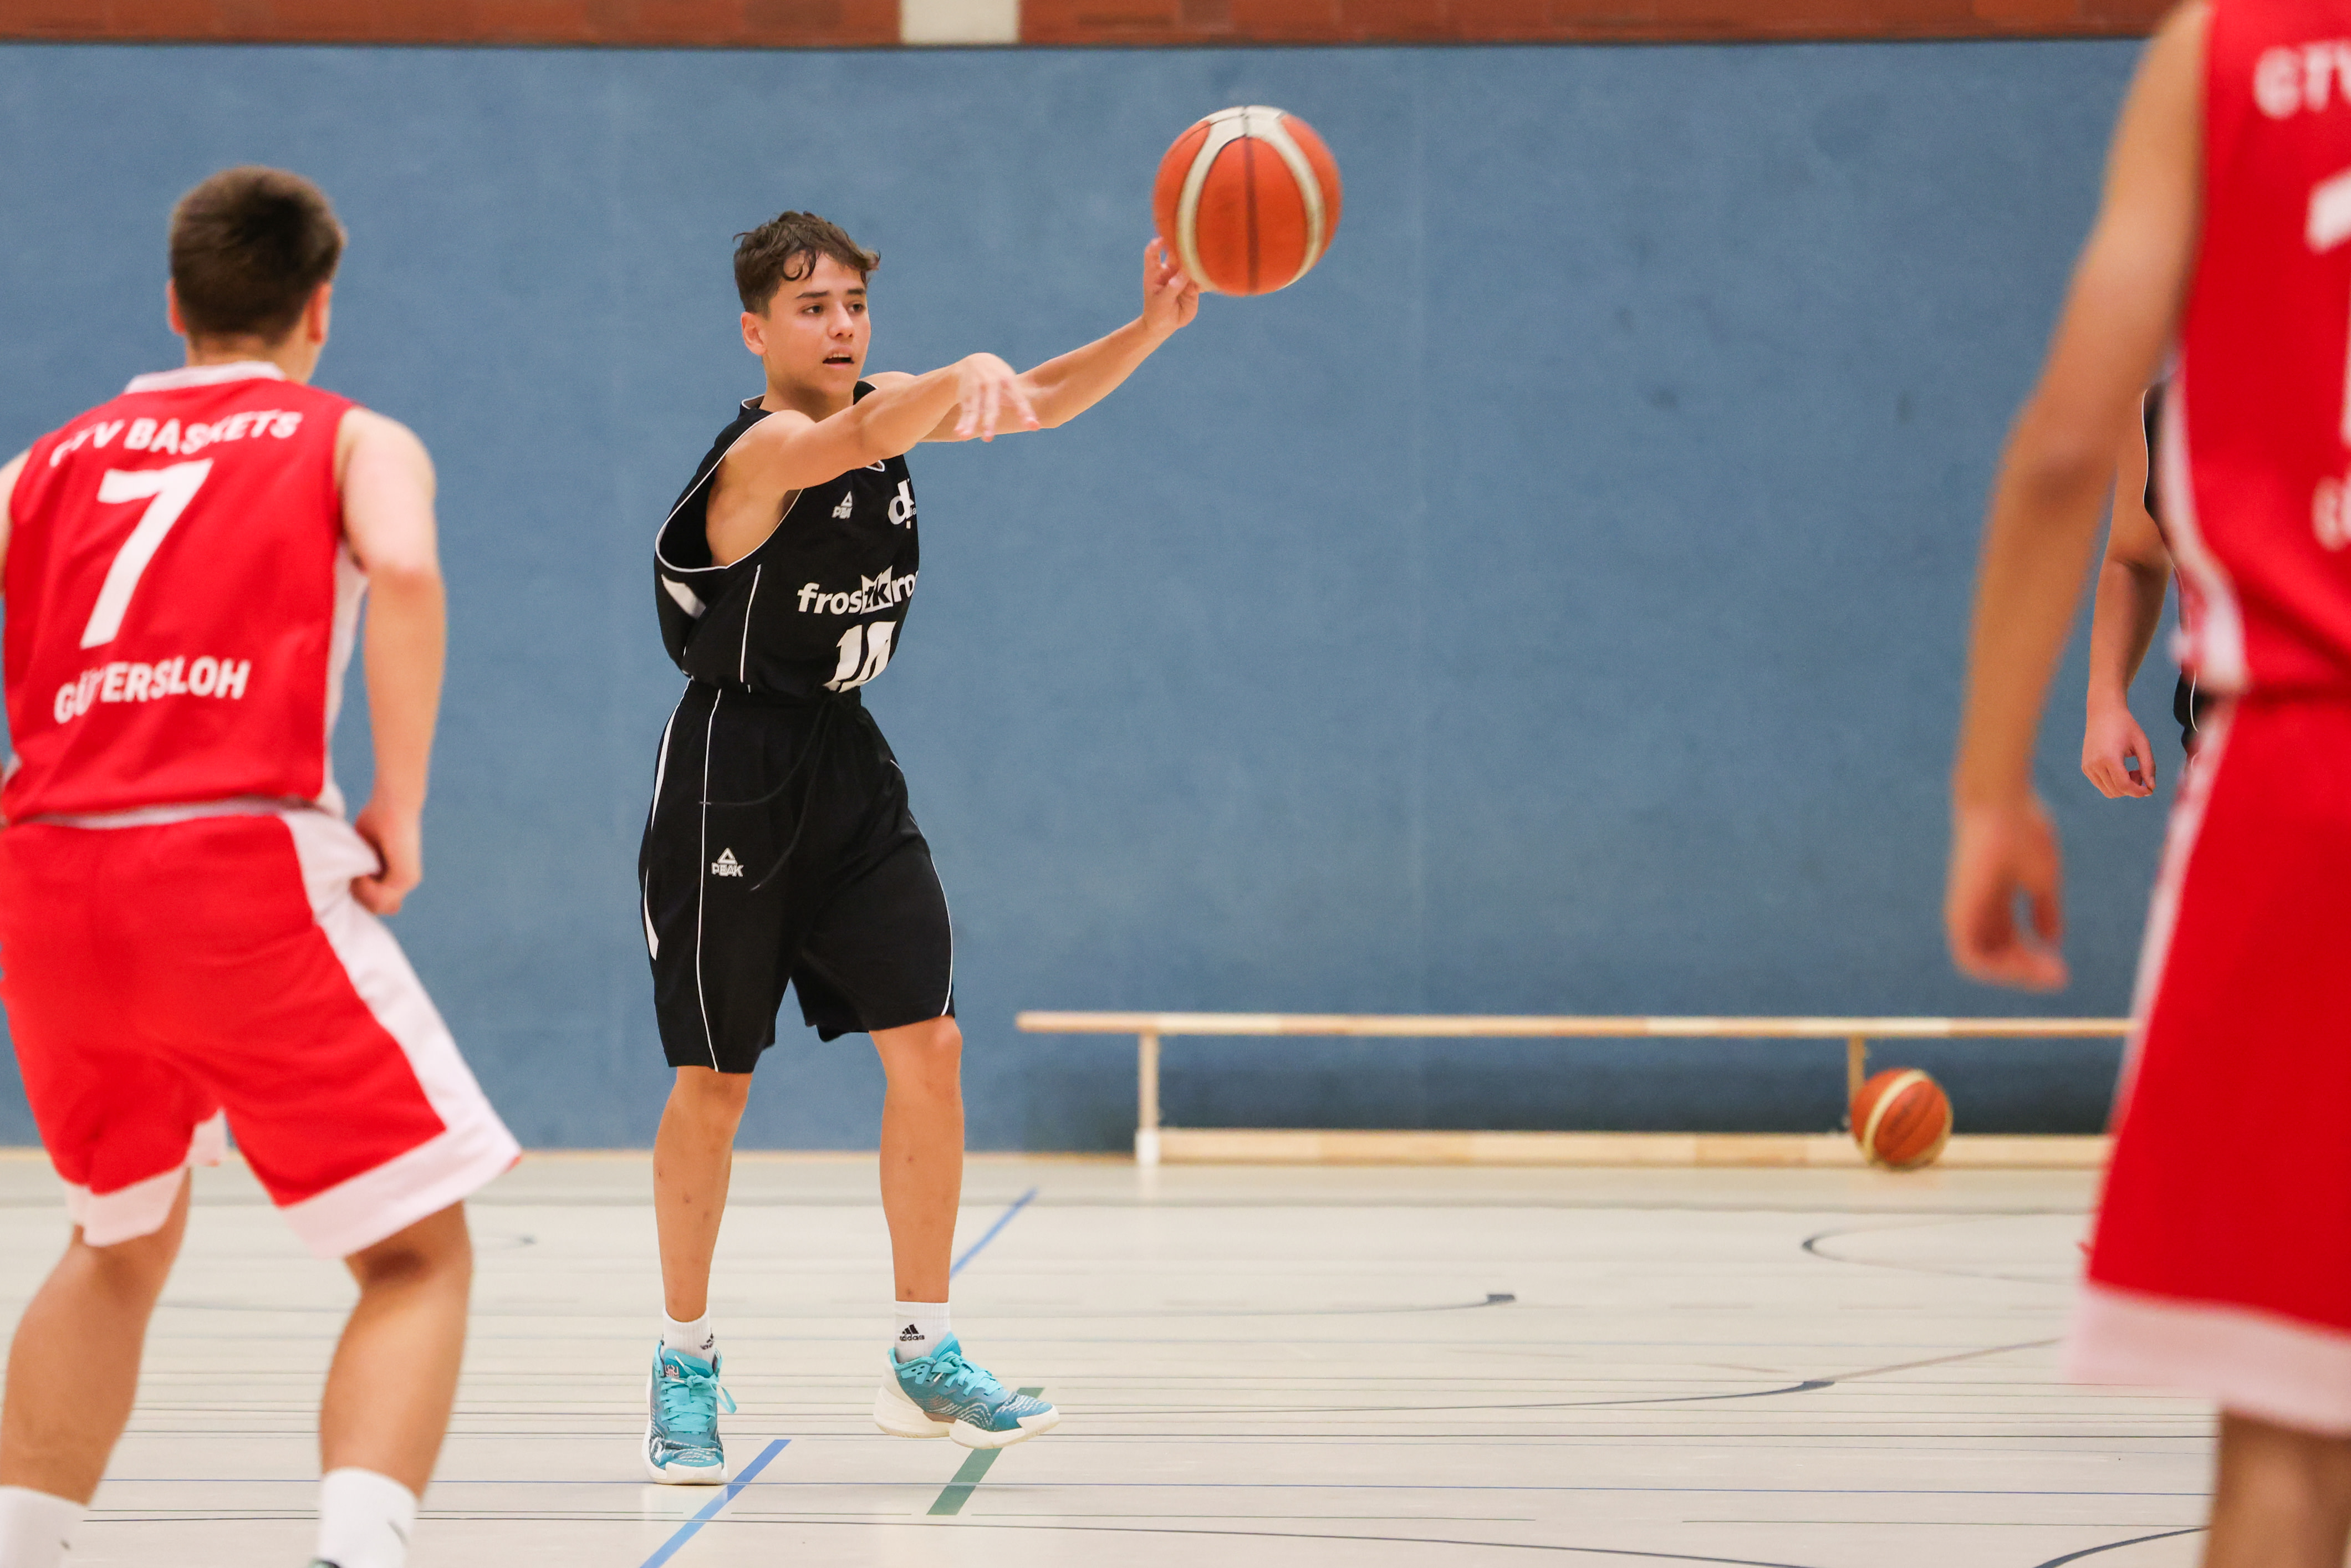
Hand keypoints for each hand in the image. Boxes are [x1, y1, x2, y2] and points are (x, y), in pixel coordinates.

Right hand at [352, 797, 423, 915]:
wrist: (393, 804)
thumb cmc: (375, 819)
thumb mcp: (362, 850)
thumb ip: (359, 869)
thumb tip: (351, 886)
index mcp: (395, 876)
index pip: (376, 905)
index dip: (359, 898)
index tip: (350, 880)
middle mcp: (405, 882)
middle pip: (374, 908)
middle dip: (357, 896)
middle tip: (352, 873)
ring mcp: (408, 881)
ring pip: (375, 905)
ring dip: (359, 890)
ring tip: (356, 869)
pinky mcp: (405, 878)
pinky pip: (378, 897)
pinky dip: (364, 886)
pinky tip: (362, 869)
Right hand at [953, 353, 1040, 441]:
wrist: (975, 362)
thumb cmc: (1001, 381)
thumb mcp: (1012, 387)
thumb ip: (1022, 407)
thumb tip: (1036, 427)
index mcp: (1008, 381)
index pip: (1018, 399)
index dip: (1025, 412)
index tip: (1032, 426)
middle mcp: (990, 383)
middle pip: (990, 406)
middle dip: (989, 422)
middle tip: (987, 439)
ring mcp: (976, 388)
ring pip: (973, 409)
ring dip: (970, 423)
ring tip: (965, 436)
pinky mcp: (965, 395)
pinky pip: (964, 410)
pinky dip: (962, 422)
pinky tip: (959, 432)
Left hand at [1142, 238, 1199, 337]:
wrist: (1165, 325)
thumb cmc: (1157, 311)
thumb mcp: (1162, 300)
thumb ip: (1173, 286)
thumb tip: (1186, 271)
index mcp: (1155, 272)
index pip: (1153, 253)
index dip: (1156, 245)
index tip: (1162, 240)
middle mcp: (1169, 270)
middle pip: (1176, 255)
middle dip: (1184, 250)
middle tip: (1192, 248)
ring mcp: (1182, 277)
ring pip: (1192, 266)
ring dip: (1198, 264)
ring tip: (1205, 263)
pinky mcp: (1193, 286)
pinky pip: (1202, 280)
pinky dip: (1207, 279)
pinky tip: (1212, 279)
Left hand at [1945, 796, 2067, 990]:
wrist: (2000, 805)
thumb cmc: (2024, 831)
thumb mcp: (2043, 878)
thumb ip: (2045, 910)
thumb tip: (2051, 942)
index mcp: (1995, 899)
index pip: (2010, 942)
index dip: (2034, 960)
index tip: (2062, 971)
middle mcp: (1978, 908)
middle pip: (2000, 954)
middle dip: (2030, 971)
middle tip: (2060, 978)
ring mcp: (1965, 911)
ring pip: (1985, 961)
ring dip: (2016, 974)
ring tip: (2048, 975)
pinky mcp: (1958, 912)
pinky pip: (1970, 957)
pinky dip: (1997, 969)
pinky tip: (2026, 968)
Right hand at [2082, 697, 2157, 797]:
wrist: (2103, 713)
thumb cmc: (2126, 726)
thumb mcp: (2142, 744)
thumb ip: (2148, 766)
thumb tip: (2151, 787)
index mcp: (2109, 758)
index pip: (2124, 786)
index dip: (2139, 792)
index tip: (2150, 790)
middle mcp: (2095, 764)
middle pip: (2116, 791)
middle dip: (2132, 788)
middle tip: (2140, 773)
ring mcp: (2088, 767)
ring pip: (2108, 791)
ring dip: (2123, 787)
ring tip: (2130, 771)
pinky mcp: (2086, 767)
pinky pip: (2101, 785)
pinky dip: (2114, 783)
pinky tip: (2121, 769)